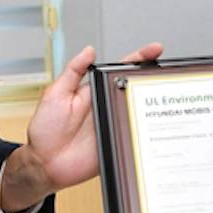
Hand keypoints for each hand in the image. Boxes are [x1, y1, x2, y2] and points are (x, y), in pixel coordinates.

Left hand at [4, 42, 162, 210]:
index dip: (139, 59)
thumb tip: (88, 51)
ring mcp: (113, 125)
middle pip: (136, 89)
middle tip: (167, 72)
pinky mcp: (116, 143)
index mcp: (94, 91)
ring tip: (166, 93)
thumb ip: (73, 71)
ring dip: (152, 104)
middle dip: (154, 79)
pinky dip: (146, 131)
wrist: (44, 162)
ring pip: (140, 111)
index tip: (155, 49)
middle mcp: (106, 106)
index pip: (120, 70)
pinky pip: (135, 135)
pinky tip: (156, 124)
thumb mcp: (56, 93)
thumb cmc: (45, 129)